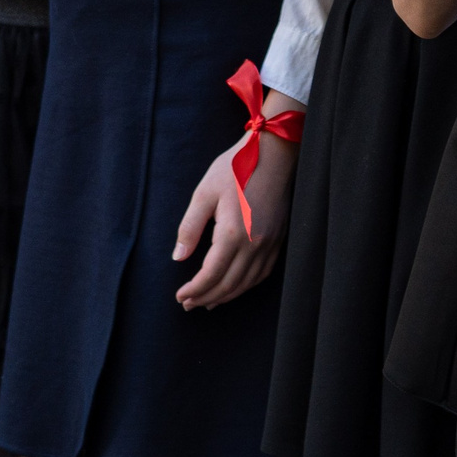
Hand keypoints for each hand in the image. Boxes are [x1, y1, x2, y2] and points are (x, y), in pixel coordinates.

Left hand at [173, 105, 297, 309]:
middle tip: (188, 304)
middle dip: (206, 297)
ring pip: (247, 282)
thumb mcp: (204, 193)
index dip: (194, 290)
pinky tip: (236, 286)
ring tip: (208, 302)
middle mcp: (254, 243)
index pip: (211, 275)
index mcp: (232, 233)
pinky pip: (263, 272)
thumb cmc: (235, 169)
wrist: (273, 152)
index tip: (180, 296)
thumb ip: (189, 228)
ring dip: (226, 296)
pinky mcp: (278, 238)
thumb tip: (178, 258)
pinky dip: (247, 285)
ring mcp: (269, 242)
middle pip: (229, 284)